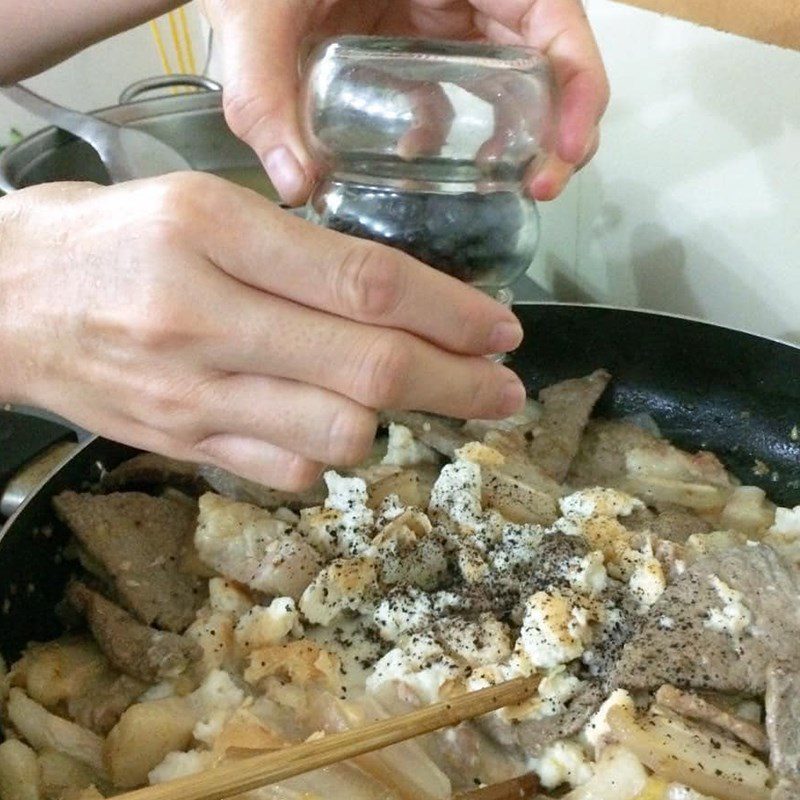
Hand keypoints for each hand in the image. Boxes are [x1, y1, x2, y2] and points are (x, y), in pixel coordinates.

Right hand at [0, 174, 524, 488]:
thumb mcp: (203, 207)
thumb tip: (396, 300)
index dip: (452, 314)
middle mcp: (203, 319)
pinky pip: (288, 474)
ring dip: (393, 421)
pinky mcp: (182, 447)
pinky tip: (327, 426)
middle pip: (368, 369)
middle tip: (504, 390)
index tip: (502, 331)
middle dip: (459, 385)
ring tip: (410, 399)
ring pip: (338, 435)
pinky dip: (328, 455)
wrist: (4, 303)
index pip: (366, 282)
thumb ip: (296, 253)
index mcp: (212, 232)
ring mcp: (192, 395)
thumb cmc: (109, 239)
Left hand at [203, 0, 608, 203]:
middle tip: (541, 186)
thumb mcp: (258, 13)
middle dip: (555, 124)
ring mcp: (437, 13)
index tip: (570, 148)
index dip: (580, 81)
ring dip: (511, 135)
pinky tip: (417, 160)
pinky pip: (448, 87)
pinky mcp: (410, 40)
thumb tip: (297, 185)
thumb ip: (265, 92)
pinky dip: (446, 130)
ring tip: (499, 187)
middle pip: (541, 54)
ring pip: (503, 76)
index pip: (552, 14)